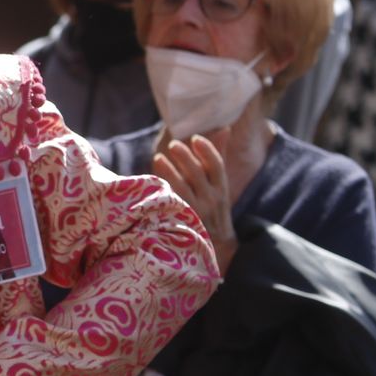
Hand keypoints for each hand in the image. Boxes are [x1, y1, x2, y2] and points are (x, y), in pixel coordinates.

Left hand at [153, 128, 237, 271]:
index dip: (207, 150)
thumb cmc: (214, 207)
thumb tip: (224, 127)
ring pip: (183, 189)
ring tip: (159, 158)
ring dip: (170, 172)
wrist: (218, 248)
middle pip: (198, 174)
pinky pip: (171, 205)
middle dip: (186, 158)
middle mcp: (211, 200)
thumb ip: (217, 157)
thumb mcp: (220, 185)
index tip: (196, 138)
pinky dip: (163, 192)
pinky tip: (152, 181)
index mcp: (221, 189)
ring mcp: (197, 212)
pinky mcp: (182, 222)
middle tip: (173, 144)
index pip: (217, 166)